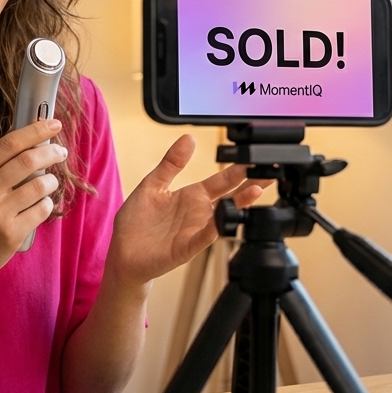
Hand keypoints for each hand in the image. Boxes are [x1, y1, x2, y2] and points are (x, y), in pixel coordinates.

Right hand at [0, 118, 66, 290]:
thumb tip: (31, 143)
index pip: (8, 144)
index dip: (35, 131)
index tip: (53, 124)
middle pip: (28, 160)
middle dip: (51, 151)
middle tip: (60, 151)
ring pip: (40, 185)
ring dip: (52, 181)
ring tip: (50, 183)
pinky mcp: (10, 234)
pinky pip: (42, 209)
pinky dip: (47, 204)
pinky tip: (42, 205)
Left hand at [106, 134, 267, 289]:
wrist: (122, 254)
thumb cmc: (137, 222)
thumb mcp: (153, 184)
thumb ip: (171, 163)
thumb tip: (188, 138)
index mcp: (192, 196)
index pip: (222, 180)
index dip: (239, 170)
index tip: (255, 158)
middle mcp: (199, 213)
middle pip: (231, 196)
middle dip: (251, 184)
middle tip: (269, 171)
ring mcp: (195, 230)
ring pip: (224, 215)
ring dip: (240, 204)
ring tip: (256, 190)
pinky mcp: (186, 247)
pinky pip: (204, 236)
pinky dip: (215, 227)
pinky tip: (225, 216)